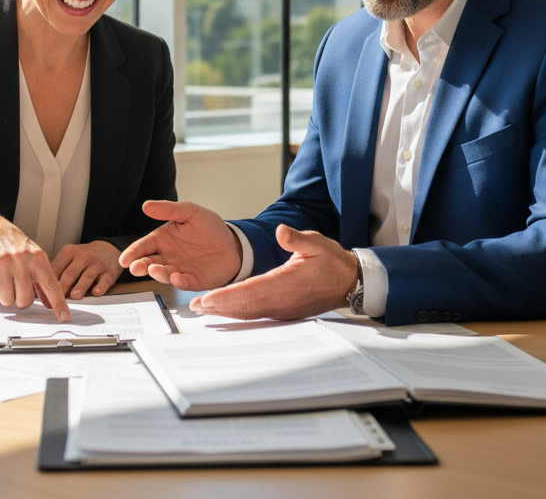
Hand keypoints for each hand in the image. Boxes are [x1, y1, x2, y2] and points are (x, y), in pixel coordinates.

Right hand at [0, 213, 69, 319]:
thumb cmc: (15, 245)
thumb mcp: (34, 257)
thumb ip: (43, 281)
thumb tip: (50, 305)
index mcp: (38, 257)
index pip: (51, 285)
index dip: (59, 303)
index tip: (65, 317)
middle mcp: (22, 259)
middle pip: (25, 300)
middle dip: (21, 299)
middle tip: (17, 287)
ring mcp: (2, 262)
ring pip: (7, 300)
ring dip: (6, 295)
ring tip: (5, 279)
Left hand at [51, 240, 121, 298]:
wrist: (108, 250)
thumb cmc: (84, 258)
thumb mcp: (69, 258)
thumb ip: (57, 271)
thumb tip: (41, 291)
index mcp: (69, 252)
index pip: (57, 269)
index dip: (49, 284)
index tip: (44, 297)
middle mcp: (83, 256)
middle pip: (70, 273)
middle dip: (63, 287)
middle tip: (56, 300)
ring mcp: (97, 263)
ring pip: (87, 276)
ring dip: (80, 287)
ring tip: (74, 296)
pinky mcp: (109, 271)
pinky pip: (105, 280)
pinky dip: (100, 286)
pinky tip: (96, 292)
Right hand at [118, 200, 242, 290]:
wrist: (232, 243)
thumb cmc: (209, 227)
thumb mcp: (190, 212)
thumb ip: (168, 209)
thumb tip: (146, 205)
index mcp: (164, 239)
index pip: (144, 246)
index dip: (133, 252)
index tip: (124, 259)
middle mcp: (168, 256)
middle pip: (149, 262)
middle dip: (140, 266)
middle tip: (135, 268)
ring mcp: (180, 269)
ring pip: (164, 274)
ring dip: (158, 274)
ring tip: (153, 270)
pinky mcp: (194, 280)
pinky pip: (184, 282)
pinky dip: (179, 281)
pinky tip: (176, 277)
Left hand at [187, 224, 358, 320]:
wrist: (349, 282)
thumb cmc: (331, 262)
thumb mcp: (316, 242)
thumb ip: (296, 238)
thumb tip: (280, 232)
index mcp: (287, 283)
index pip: (251, 290)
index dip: (228, 296)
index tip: (208, 298)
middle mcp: (282, 300)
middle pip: (245, 306)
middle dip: (219, 306)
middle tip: (196, 306)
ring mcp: (283, 309)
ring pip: (249, 313)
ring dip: (226, 312)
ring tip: (204, 309)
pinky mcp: (283, 312)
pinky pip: (257, 314)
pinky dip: (239, 313)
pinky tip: (226, 311)